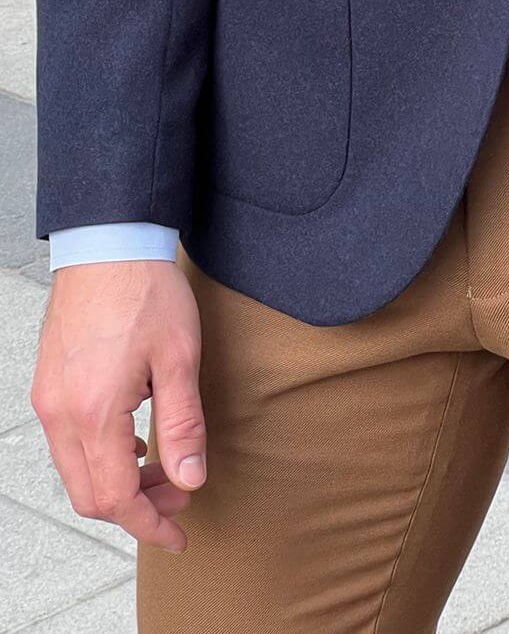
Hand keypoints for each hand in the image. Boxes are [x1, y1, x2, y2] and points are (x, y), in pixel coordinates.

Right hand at [31, 260, 205, 551]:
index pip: (115, 498)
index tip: (179, 535)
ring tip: (164, 470)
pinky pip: (68, 443)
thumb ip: (183, 424)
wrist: (108, 241)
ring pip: (77, 472)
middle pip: (90, 495)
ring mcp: (49, 399)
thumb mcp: (179, 358)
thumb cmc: (146, 291)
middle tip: (180, 496)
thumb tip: (190, 478)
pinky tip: (136, 442)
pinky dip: (101, 457)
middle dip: (136, 508)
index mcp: (94, 412)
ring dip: (118, 484)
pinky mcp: (49, 384)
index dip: (149, 525)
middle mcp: (61, 413)